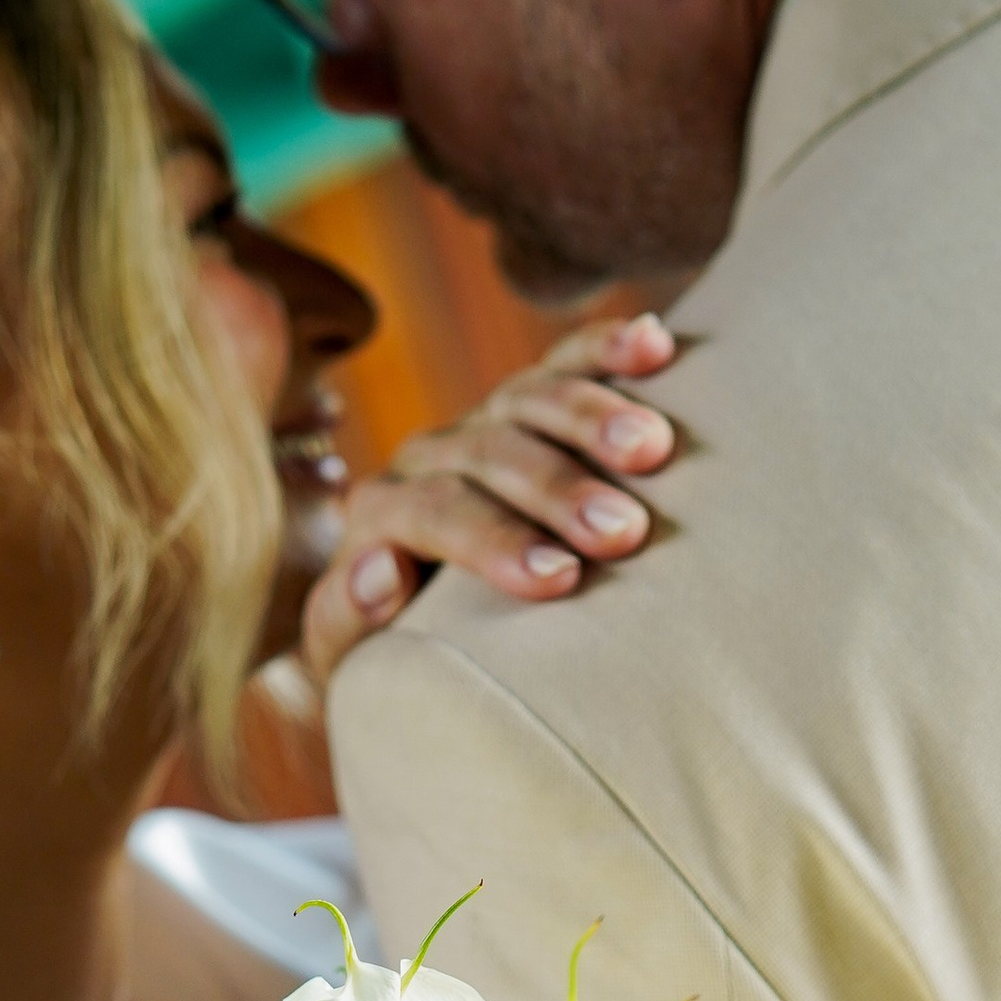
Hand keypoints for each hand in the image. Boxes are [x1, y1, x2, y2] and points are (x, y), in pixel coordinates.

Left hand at [299, 313, 676, 687]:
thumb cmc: (401, 656)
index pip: (433, 512)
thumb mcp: (354, 655)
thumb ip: (346, 617)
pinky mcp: (532, 404)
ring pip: (529, 398)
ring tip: (651, 447)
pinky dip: (608, 348)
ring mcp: (484, 423)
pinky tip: (654, 343)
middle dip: (558, 488)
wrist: (428, 631)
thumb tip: (383, 565)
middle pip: (490, 452)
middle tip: (623, 529)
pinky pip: (566, 362)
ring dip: (591, 416)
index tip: (559, 577)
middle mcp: (430, 458)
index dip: (494, 539)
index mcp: (383, 513)